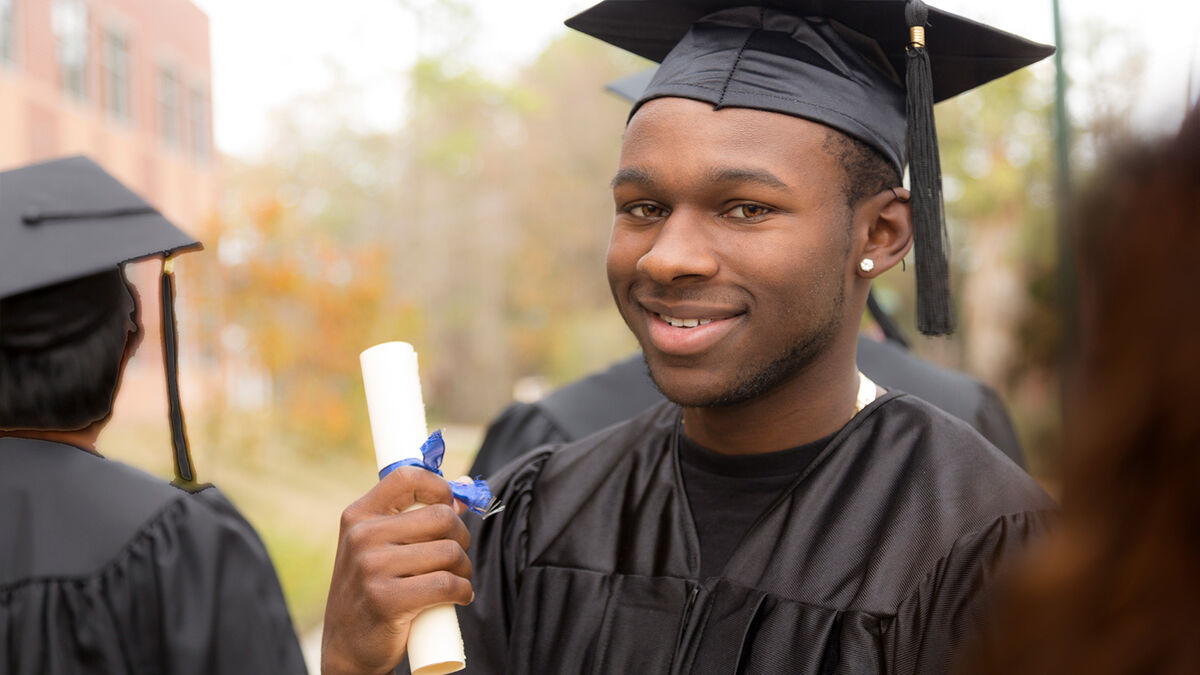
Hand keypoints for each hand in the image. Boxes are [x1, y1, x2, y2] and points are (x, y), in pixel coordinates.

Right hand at [321, 467, 473, 674]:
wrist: (347, 645)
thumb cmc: (372, 589)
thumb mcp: (377, 546)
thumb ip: (411, 515)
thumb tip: (463, 489)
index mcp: (359, 516)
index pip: (407, 477)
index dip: (440, 486)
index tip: (452, 505)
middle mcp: (362, 537)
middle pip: (441, 517)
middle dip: (461, 537)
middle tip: (456, 557)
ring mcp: (372, 568)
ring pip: (448, 552)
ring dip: (464, 569)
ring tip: (457, 579)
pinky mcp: (386, 600)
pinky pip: (446, 584)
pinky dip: (463, 591)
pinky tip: (460, 596)